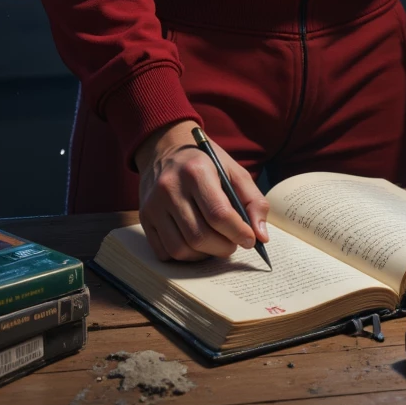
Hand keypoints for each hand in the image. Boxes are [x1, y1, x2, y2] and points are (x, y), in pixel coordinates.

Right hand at [135, 119, 269, 261]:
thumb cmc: (204, 162)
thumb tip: (261, 236)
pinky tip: (196, 244)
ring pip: (181, 249)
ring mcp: (153, 205)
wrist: (165, 148)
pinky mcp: (145, 218)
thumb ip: (253, 200)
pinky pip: (165, 252)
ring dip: (205, 255)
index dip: (238, 232)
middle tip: (234, 243)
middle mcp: (170, 188)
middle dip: (224, 247)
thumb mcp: (233, 170)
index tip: (250, 239)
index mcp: (196, 171)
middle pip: (200, 236)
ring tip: (216, 243)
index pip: (218, 214)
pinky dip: (185, 256)